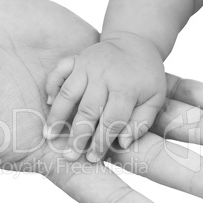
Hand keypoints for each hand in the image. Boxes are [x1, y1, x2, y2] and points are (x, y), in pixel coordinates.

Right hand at [44, 36, 165, 162]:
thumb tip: (122, 145)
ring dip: (57, 115)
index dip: (101, 142)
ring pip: (68, 92)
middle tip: (68, 155)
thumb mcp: (154, 99)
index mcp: (126, 87)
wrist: (135, 43)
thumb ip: (141, 123)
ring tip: (48, 135)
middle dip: (77, 136)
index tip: (91, 159)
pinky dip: (51, 84)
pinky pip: (59, 69)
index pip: (112, 121)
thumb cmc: (145, 77)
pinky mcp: (76, 58)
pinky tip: (49, 102)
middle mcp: (105, 75)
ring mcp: (88, 65)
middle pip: (87, 110)